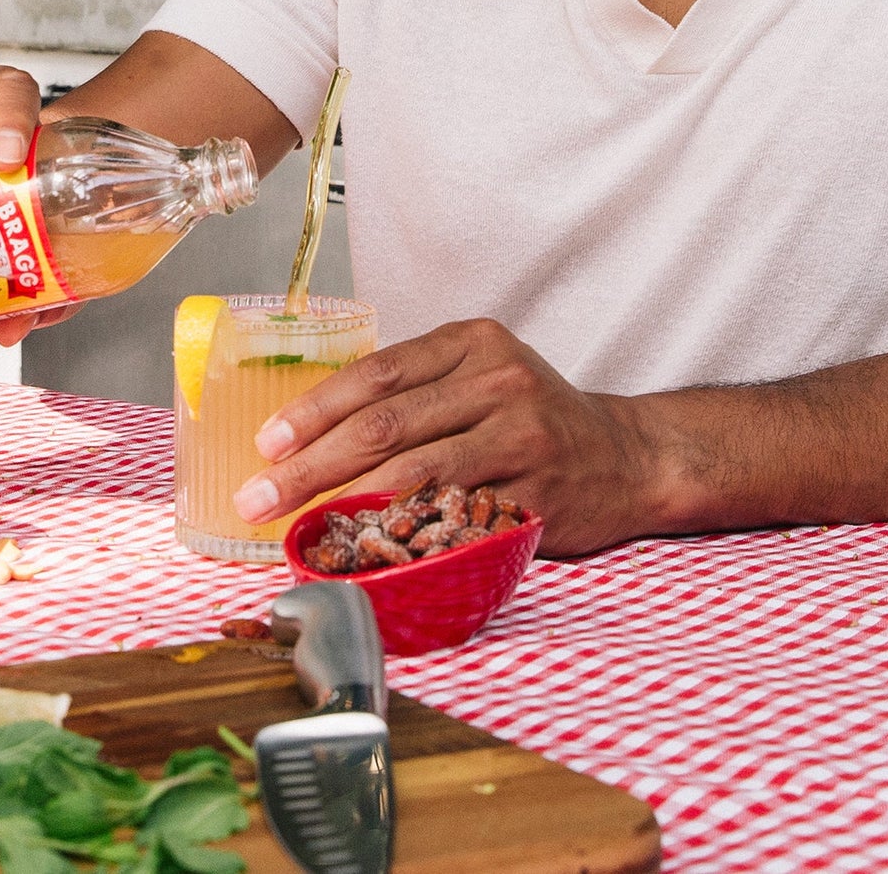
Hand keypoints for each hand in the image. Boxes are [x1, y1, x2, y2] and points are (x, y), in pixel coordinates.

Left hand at [232, 319, 642, 556]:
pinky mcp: (535, 488)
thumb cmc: (531, 420)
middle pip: (383, 423)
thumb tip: (312, 432)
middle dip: (310, 464)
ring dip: (342, 502)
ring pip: (412, 469)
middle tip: (260, 496)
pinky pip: (452, 511)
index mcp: (471, 342)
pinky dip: (400, 530)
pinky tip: (361, 546)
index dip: (315, 409)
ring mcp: (519, 432)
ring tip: (294, 526)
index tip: (268, 444)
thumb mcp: (479, 379)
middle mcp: (497, 378)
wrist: (627, 457)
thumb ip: (414, 393)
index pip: (376, 372)